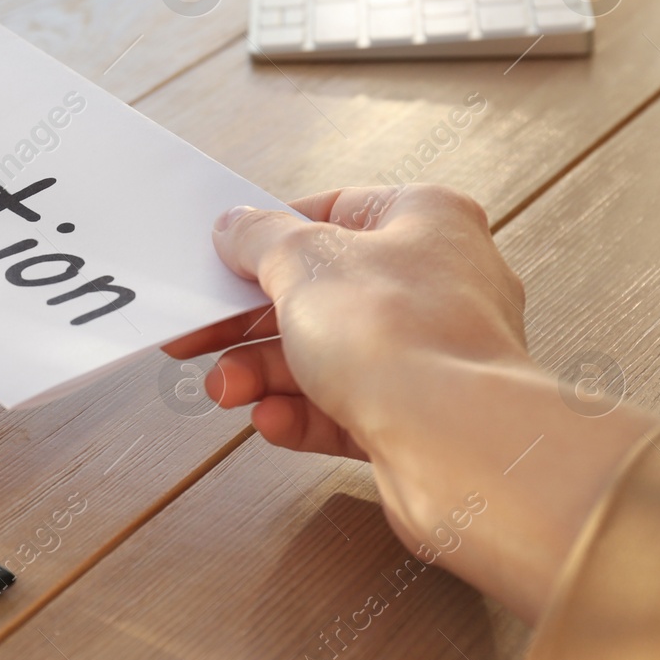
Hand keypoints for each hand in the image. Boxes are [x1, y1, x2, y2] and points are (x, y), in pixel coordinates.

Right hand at [165, 184, 656, 622]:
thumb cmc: (399, 337)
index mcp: (426, 220)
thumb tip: (236, 226)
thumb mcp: (301, 261)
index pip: (337, 211)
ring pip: (328, 356)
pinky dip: (300, 413)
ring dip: (266, 373)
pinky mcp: (421, 420)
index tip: (226, 256)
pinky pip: (346, 408)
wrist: (456, 448)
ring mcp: (432, 355)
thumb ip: (259, 238)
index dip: (274, 234)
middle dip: (253, 322)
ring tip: (227, 389)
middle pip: (323, 291)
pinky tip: (270, 420)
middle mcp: (439, 283)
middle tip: (203, 334)